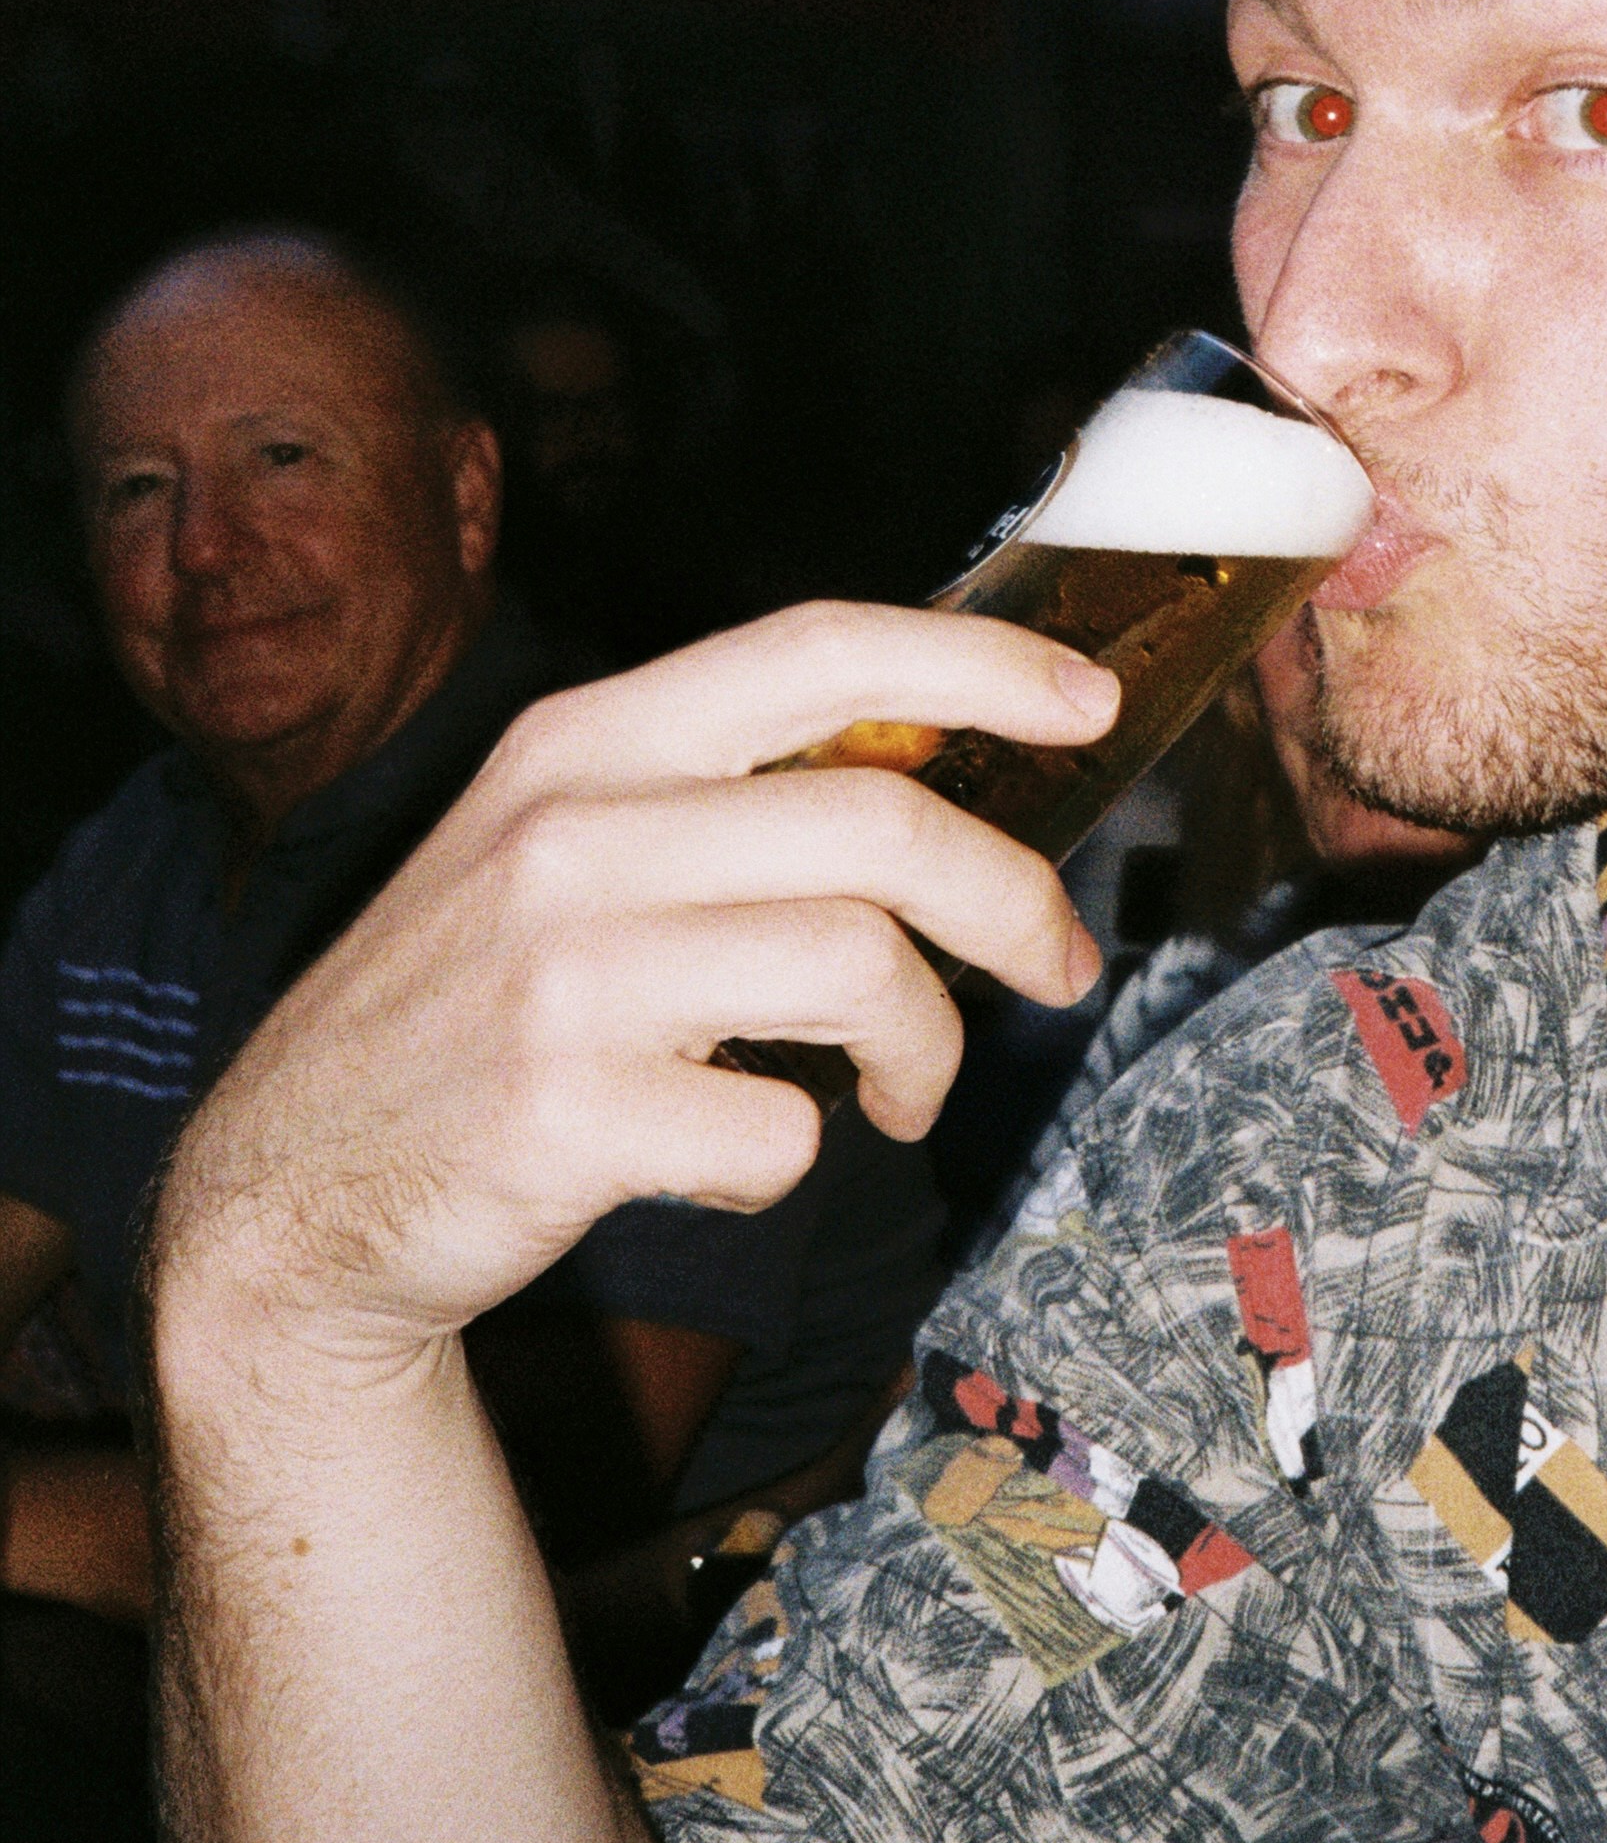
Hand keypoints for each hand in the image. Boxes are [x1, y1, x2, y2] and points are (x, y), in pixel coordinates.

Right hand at [149, 603, 1118, 1369]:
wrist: (282, 1193)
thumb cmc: (472, 1011)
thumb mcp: (560, 848)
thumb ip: (721, 795)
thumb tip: (942, 778)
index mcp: (587, 742)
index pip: (819, 649)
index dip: (979, 662)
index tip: (1089, 705)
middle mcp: (572, 833)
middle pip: (887, 826)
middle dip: (1017, 903)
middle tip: (1056, 967)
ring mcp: (564, 974)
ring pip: (863, 971)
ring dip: (925, 1053)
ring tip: (902, 1092)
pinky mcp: (566, 1114)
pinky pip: (783, 1133)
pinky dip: (799, 1157)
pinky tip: (742, 1150)